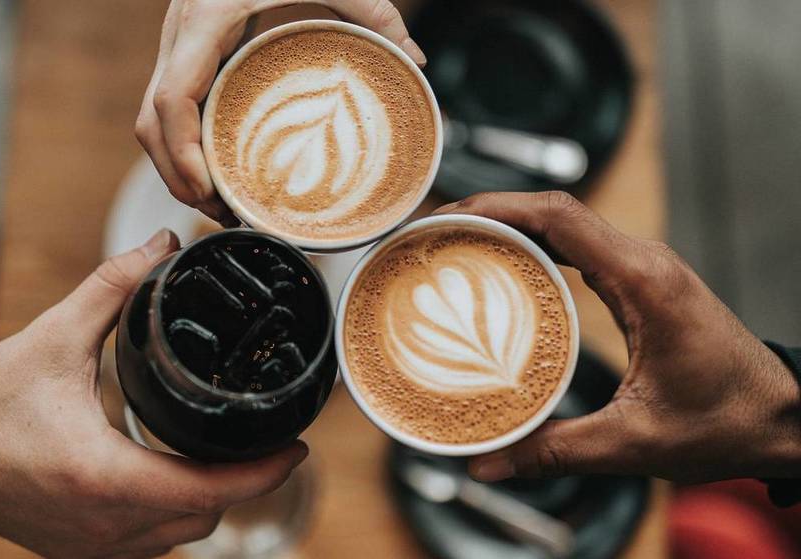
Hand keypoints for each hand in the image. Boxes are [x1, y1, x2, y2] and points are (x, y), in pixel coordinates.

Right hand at [0, 229, 307, 558]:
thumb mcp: (52, 338)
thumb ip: (113, 288)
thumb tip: (158, 246)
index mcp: (104, 478)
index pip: (212, 490)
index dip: (265, 472)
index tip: (298, 446)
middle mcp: (103, 525)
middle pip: (205, 517)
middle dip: (244, 483)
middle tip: (264, 439)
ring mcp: (89, 546)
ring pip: (178, 535)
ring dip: (208, 500)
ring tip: (226, 453)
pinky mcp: (75, 548)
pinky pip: (147, 543)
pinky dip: (172, 512)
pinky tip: (172, 474)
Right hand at [135, 0, 425, 224]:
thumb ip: (372, 10)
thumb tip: (414, 59)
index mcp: (205, 19)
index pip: (171, 99)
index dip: (182, 153)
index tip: (208, 190)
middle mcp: (180, 36)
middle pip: (150, 125)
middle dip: (177, 177)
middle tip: (222, 214)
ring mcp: (176, 47)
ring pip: (150, 123)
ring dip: (176, 169)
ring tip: (219, 206)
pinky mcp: (185, 56)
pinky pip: (166, 111)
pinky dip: (181, 147)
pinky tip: (214, 170)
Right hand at [435, 192, 800, 483]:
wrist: (784, 419)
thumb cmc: (728, 421)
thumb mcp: (634, 441)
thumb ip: (555, 450)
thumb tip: (488, 462)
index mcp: (644, 281)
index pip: (560, 216)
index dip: (496, 207)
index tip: (447, 216)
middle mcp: (644, 262)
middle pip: (553, 211)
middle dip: (489, 213)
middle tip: (434, 234)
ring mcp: (643, 268)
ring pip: (565, 224)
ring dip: (510, 227)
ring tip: (455, 245)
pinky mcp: (641, 283)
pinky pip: (578, 248)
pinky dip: (535, 248)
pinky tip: (503, 271)